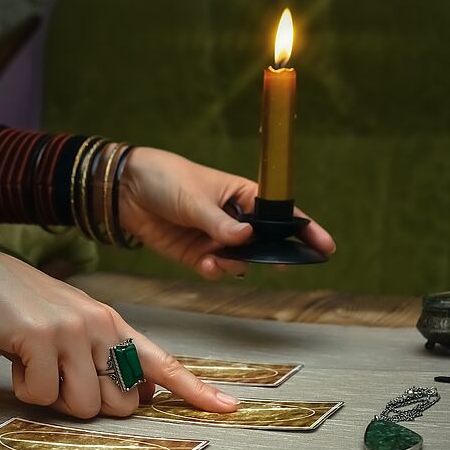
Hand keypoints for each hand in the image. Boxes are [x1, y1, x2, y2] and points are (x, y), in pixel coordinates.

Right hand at [0, 225, 238, 417]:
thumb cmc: (26, 307)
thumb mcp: (76, 325)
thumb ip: (107, 356)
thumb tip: (137, 397)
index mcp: (114, 323)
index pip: (163, 363)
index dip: (195, 389)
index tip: (227, 408)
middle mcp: (102, 327)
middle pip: (120, 404)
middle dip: (90, 403)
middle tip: (61, 376)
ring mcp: (73, 332)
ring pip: (83, 405)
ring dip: (55, 398)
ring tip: (36, 365)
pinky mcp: (42, 339)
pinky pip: (43, 396)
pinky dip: (26, 389)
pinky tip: (17, 361)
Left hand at [119, 147, 335, 278]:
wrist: (125, 191)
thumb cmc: (165, 179)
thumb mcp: (195, 198)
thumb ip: (220, 223)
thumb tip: (247, 238)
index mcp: (242, 195)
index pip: (281, 213)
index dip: (304, 229)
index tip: (324, 247)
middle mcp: (235, 220)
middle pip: (265, 244)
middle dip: (269, 257)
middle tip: (273, 264)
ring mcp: (217, 239)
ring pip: (240, 262)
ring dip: (234, 264)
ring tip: (216, 257)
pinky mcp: (197, 255)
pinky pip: (215, 270)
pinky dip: (213, 270)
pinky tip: (203, 262)